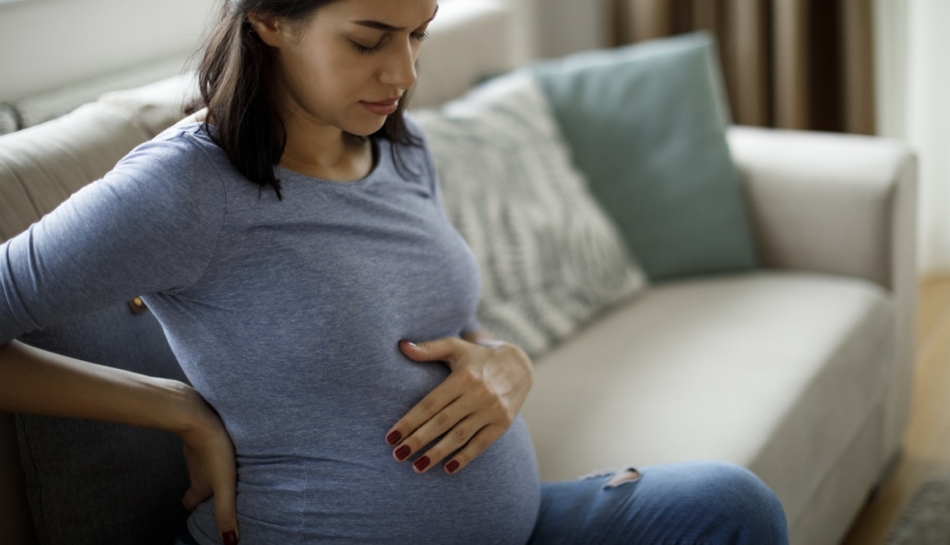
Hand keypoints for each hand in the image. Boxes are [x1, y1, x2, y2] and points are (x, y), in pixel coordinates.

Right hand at [177, 389, 239, 543]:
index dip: (194, 508)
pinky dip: (211, 449)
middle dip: (203, 489)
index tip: (199, 512)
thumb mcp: (224, 485)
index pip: (189, 502)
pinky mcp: (200, 433)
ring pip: (199, 464)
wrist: (198, 416)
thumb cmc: (214, 451)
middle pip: (194, 483)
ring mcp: (195, 450)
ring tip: (224, 468)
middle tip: (215, 491)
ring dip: (209, 468)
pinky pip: (203, 444)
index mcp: (198, 484)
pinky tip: (224, 444)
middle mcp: (193, 469)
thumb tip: (229, 543)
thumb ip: (226, 512)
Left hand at [386, 335, 532, 473]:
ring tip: (417, 467)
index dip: (410, 421)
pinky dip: (465, 458)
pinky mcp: (503, 423)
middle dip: (418, 440)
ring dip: (437, 454)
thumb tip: (401, 346)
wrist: (518, 365)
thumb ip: (428, 349)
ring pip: (459, 436)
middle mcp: (478, 394)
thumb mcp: (455, 347)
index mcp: (463, 377)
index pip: (430, 403)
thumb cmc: (477, 357)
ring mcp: (492, 410)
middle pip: (442, 422)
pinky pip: (481, 444)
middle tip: (397, 454)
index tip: (391, 436)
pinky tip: (448, 469)